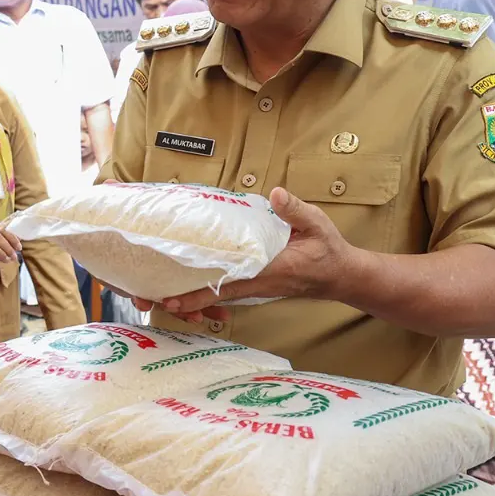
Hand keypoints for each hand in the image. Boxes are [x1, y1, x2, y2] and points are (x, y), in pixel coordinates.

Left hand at [157, 187, 357, 321]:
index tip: (174, 300)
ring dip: (194, 297)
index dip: (200, 293)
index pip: (227, 285)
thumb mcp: (317, 224)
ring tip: (162, 295)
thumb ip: (295, 210)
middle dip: (186, 300)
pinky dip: (207, 292)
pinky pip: (228, 292)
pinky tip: (189, 286)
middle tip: (153, 300)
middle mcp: (258, 284)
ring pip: (219, 296)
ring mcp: (256, 289)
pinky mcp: (257, 287)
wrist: (341, 275)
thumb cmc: (329, 250)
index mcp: (270, 270)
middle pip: (215, 296)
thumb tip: (276, 195)